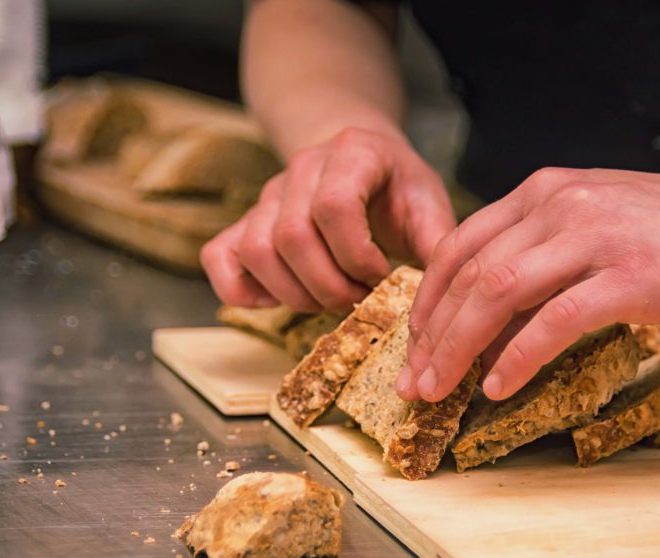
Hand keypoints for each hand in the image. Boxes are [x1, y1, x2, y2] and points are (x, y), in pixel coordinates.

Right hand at [200, 127, 454, 312]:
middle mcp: (302, 168)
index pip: (334, 205)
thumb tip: (440, 294)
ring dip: (295, 293)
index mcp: (353, 153)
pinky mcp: (246, 222)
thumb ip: (438, 243)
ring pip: (257, 250)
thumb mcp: (429, 204)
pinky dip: (241, 289)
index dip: (356, 255)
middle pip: (291, 236)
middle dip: (329, 285)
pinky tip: (277, 301)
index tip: (381, 277)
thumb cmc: (398, 188)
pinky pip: (219, 257)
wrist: (361, 159)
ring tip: (331, 301)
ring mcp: (268, 196)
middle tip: (359, 299)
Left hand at [396, 163, 659, 402]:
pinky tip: (498, 387)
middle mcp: (559, 205)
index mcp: (543, 193)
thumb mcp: (597, 224)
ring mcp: (594, 237)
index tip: (414, 348)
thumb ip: (544, 254)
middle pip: (469, 274)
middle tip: (412, 384)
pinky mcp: (630, 275)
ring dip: (459, 348)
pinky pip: (555, 320)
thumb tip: (493, 317)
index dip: (427, 303)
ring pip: (499, 293)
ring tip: (438, 391)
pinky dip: (518, 357)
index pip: (459, 248)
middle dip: (431, 335)